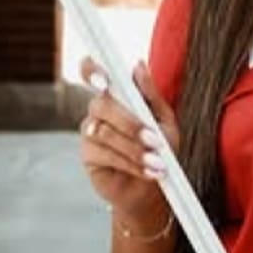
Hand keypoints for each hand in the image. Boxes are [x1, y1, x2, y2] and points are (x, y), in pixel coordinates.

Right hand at [78, 56, 179, 229]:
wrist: (152, 187)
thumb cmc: (159, 148)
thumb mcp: (163, 120)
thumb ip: (150, 94)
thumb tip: (139, 65)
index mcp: (116, 95)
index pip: (93, 73)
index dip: (92, 70)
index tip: (103, 79)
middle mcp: (98, 110)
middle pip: (101, 106)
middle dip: (130, 123)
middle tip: (155, 140)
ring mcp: (89, 132)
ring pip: (104, 133)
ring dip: (135, 148)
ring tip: (158, 162)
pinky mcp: (88, 156)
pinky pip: (106, 155)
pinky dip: (131, 163)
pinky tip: (149, 172)